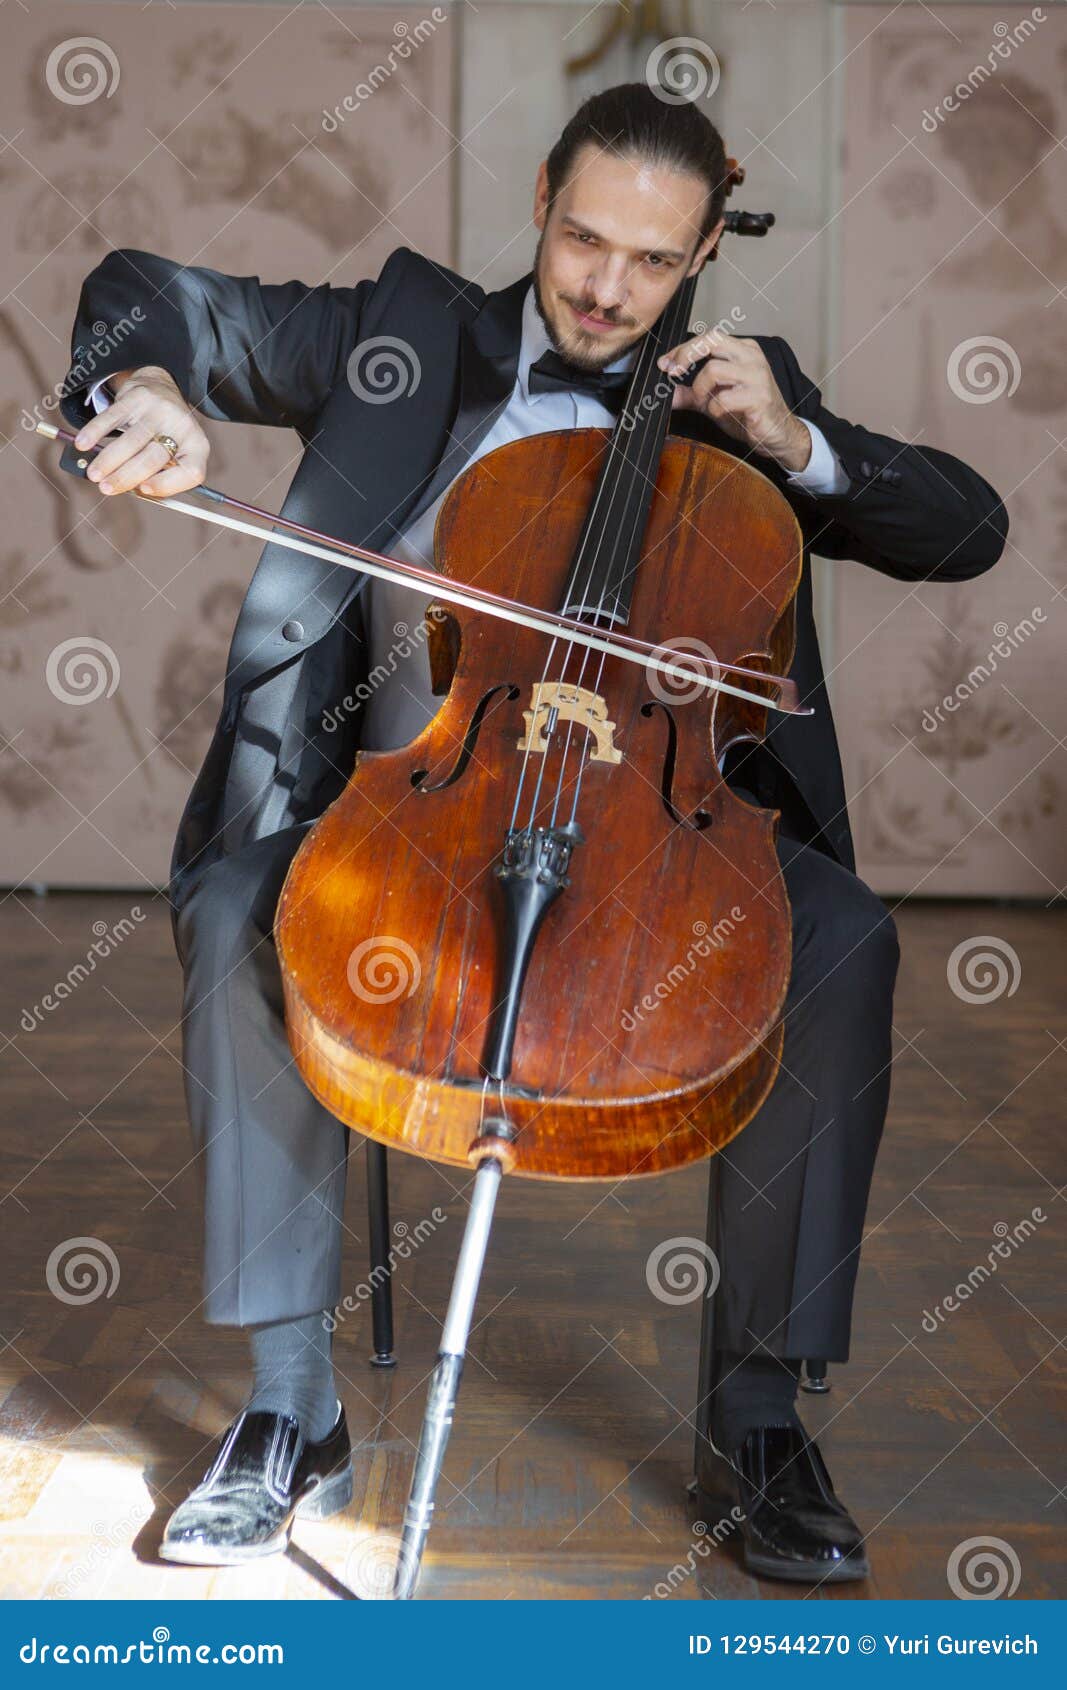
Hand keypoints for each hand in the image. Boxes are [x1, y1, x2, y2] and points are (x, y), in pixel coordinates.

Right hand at [72, 365, 209, 497]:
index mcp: (198, 448)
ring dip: (108, 460)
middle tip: (105, 488)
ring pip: (132, 440)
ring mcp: (161, 410)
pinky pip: (113, 418)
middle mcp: (184, 427)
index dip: (166, 484)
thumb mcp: (173, 454)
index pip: (191, 473)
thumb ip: (156, 475)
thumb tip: (125, 488)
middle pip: (154, 458)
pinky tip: (84, 444)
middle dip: (126, 476)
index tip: (142, 490)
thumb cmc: (165, 435)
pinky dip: (95, 432)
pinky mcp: (139, 397)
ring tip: (94, 474)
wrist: (161, 388)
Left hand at [657, 330, 811, 472]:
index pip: (708, 338)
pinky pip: (724, 399)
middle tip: (673, 373)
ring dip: (700, 390)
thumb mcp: (714, 401)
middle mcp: (751, 357)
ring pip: (714, 370)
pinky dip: (715, 409)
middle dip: (686, 355)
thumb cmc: (749, 413)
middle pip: (712, 340)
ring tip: (705, 403)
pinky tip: (722, 414)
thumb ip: (691, 395)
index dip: (683, 349)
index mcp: (742, 350)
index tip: (665, 364)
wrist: (778, 434)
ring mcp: (757, 376)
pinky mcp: (759, 398)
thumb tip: (666, 395)